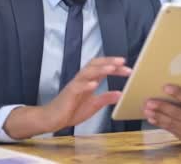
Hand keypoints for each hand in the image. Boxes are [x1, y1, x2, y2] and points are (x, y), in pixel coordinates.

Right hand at [4, 57, 130, 138]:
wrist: (52, 119)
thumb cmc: (70, 110)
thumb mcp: (93, 105)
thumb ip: (105, 98)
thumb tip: (120, 94)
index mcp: (88, 81)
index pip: (102, 68)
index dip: (115, 66)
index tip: (128, 68)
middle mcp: (82, 80)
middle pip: (95, 64)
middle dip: (109, 61)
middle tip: (123, 61)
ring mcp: (75, 85)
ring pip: (87, 72)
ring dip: (100, 69)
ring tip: (112, 68)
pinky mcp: (68, 94)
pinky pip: (77, 86)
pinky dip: (86, 84)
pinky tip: (94, 84)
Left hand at [143, 85, 180, 143]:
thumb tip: (168, 89)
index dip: (177, 92)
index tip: (165, 87)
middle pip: (176, 112)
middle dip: (161, 107)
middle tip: (149, 102)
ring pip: (170, 122)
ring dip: (156, 115)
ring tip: (146, 109)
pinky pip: (169, 129)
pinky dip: (159, 123)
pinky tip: (151, 118)